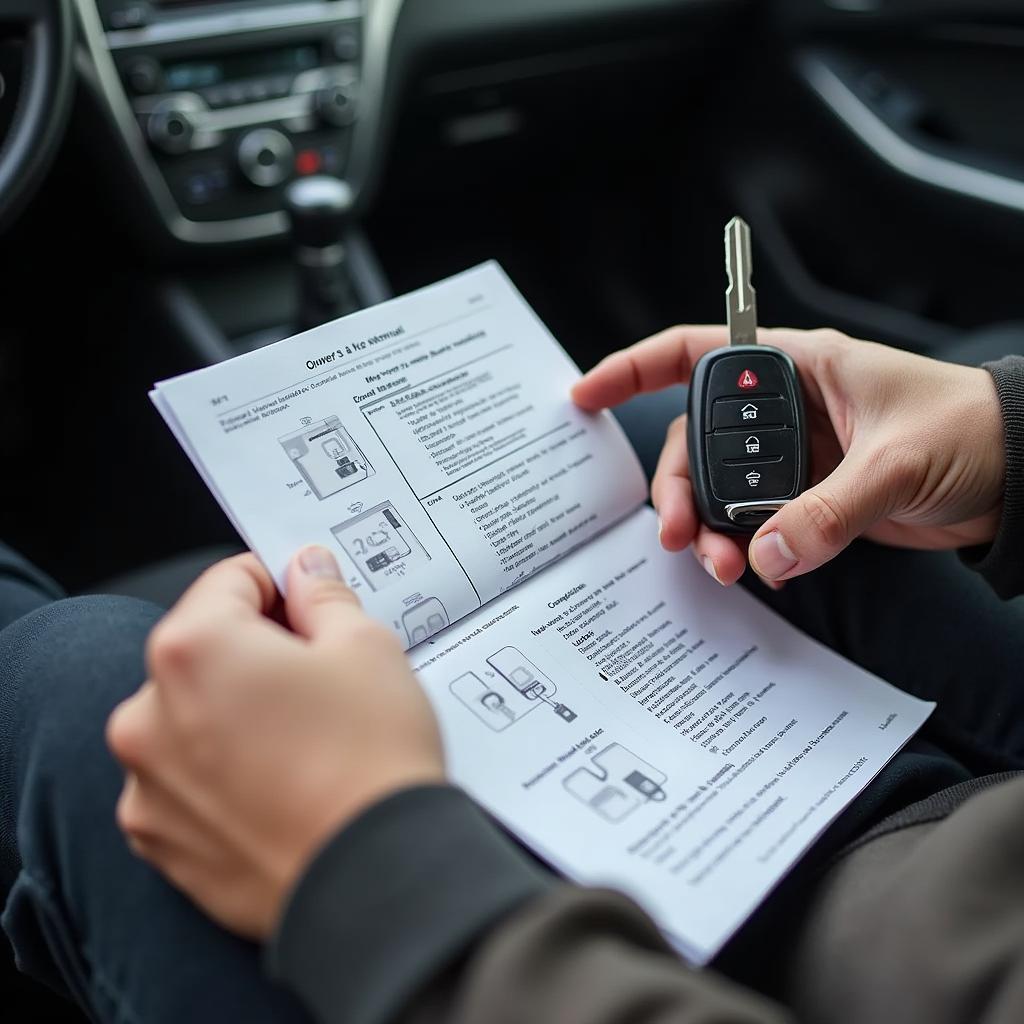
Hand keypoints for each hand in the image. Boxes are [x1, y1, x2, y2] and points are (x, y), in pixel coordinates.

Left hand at [106, 546, 443, 939]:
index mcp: (192, 649)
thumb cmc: (371, 760)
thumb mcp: (367, 647)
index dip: (281, 584)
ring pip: (192, 714)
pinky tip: (281, 783)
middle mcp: (147, 714)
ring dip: (236, 711)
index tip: (311, 603)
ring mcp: (146, 783)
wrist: (375, 880)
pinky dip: (224, 769)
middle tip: (321, 679)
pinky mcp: (158, 840)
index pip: (231, 581)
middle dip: (258, 651)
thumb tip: (306, 571)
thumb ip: (323, 596)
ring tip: (304, 740)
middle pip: (205, 649)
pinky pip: (187, 777)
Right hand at [573, 326, 1004, 583]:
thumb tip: (768, 552)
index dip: (634, 368)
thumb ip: (829, 511)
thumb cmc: (973, 430)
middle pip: (696, 440)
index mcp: (798, 367)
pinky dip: (746, 546)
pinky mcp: (812, 500)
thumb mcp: (897, 463)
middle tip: (682, 532)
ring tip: (722, 563)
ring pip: (721, 490)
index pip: (697, 353)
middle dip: (678, 486)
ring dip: (710, 528)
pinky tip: (757, 564)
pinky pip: (756, 522)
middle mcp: (787, 411)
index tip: (586, 395)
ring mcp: (796, 458)